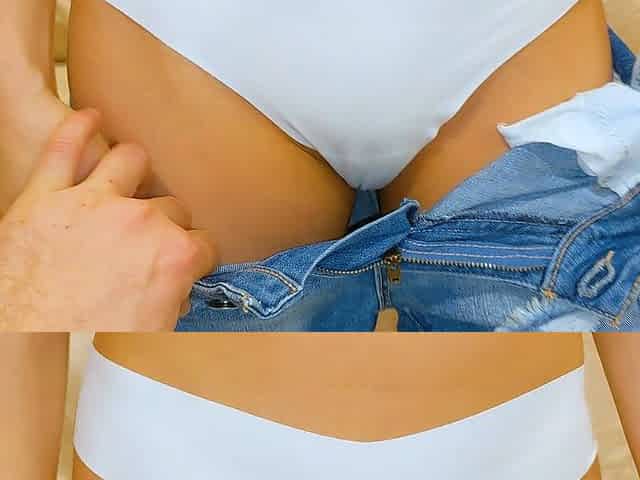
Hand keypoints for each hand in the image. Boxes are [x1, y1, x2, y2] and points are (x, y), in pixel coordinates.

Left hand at [0, 110, 217, 330]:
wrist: (21, 333)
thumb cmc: (83, 337)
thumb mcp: (149, 331)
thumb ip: (173, 303)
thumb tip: (179, 295)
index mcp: (173, 254)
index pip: (204, 244)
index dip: (197, 255)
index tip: (189, 261)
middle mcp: (140, 220)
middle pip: (173, 206)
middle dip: (169, 221)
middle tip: (155, 238)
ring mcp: (94, 201)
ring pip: (131, 160)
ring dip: (137, 166)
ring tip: (134, 172)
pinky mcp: (47, 193)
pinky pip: (63, 146)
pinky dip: (77, 128)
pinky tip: (89, 116)